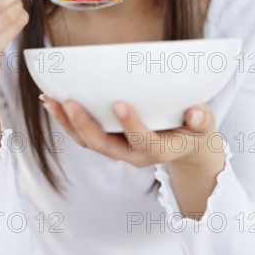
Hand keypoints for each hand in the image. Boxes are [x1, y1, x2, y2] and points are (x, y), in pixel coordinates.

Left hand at [40, 96, 224, 170]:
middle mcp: (134, 154)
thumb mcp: (205, 126)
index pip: (144, 142)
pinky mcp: (108, 142)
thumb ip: (201, 119)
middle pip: (106, 146)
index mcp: (161, 150)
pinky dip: (67, 120)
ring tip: (50, 99)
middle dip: (85, 125)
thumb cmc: (195, 131)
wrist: (186, 149)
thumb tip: (196, 112)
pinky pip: (84, 135)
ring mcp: (118, 149)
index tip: (119, 103)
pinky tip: (53, 101)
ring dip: (68, 122)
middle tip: (69, 102)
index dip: (131, 126)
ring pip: (89, 142)